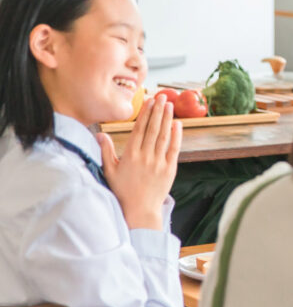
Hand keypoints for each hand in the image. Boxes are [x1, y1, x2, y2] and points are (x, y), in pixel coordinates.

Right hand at [98, 97, 181, 229]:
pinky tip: (178, 124)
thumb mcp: (109, 170)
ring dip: (167, 118)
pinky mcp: (169, 169)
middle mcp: (145, 156)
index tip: (149, 101)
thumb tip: (100, 133)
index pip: (139, 129)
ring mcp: (158, 162)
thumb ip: (105, 151)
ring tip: (170, 104)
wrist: (139, 210)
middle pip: (153, 128)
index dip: (145, 113)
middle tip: (162, 96)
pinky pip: (174, 149)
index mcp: (130, 155)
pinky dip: (177, 135)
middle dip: (158, 110)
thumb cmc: (122, 190)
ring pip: (164, 136)